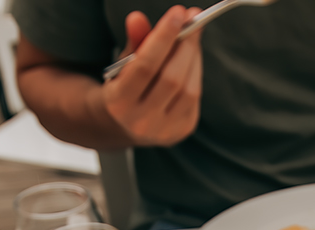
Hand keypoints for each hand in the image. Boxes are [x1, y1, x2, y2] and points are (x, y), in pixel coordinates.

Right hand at [100, 6, 202, 147]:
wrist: (124, 124)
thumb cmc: (125, 85)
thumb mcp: (123, 63)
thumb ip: (133, 42)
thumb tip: (137, 18)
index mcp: (118, 102)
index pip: (145, 66)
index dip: (163, 38)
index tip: (178, 13)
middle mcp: (141, 121)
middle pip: (171, 78)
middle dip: (185, 44)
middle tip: (192, 18)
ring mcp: (164, 130)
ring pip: (189, 89)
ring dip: (194, 57)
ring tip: (192, 36)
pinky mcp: (182, 131)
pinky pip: (195, 98)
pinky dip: (196, 73)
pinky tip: (191, 58)